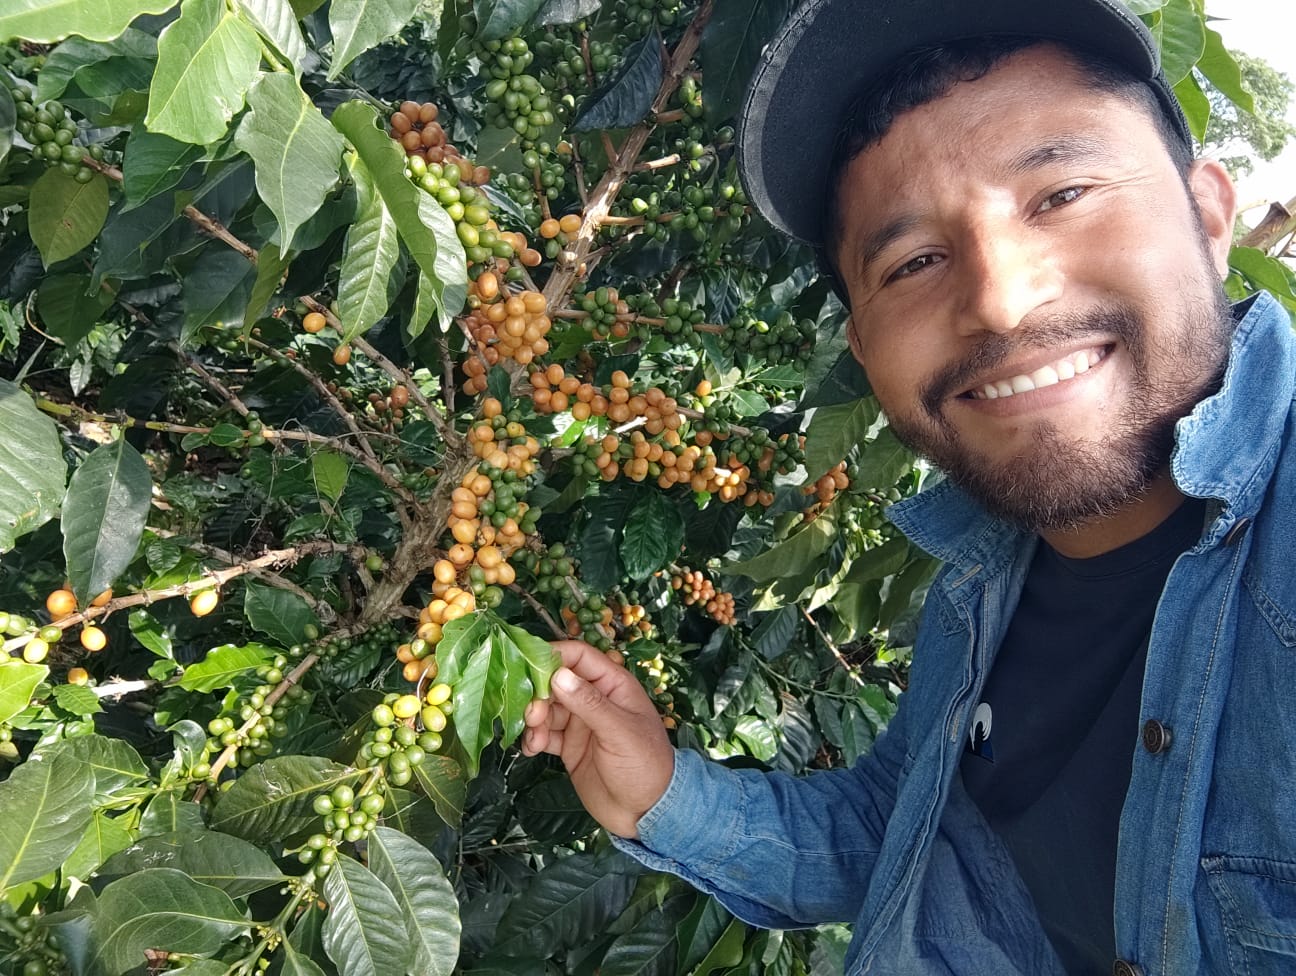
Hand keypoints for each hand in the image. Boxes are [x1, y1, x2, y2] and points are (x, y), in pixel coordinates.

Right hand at [522, 640, 673, 838]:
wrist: (648, 813)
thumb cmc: (646, 765)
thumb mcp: (620, 731)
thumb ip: (589, 704)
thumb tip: (558, 675)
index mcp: (613, 685)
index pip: (579, 657)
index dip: (554, 656)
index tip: (528, 664)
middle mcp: (594, 699)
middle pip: (556, 682)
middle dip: (538, 693)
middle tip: (531, 713)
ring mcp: (581, 724)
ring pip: (547, 709)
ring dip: (534, 718)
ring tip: (535, 736)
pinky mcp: (570, 747)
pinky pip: (545, 734)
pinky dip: (534, 738)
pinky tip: (532, 748)